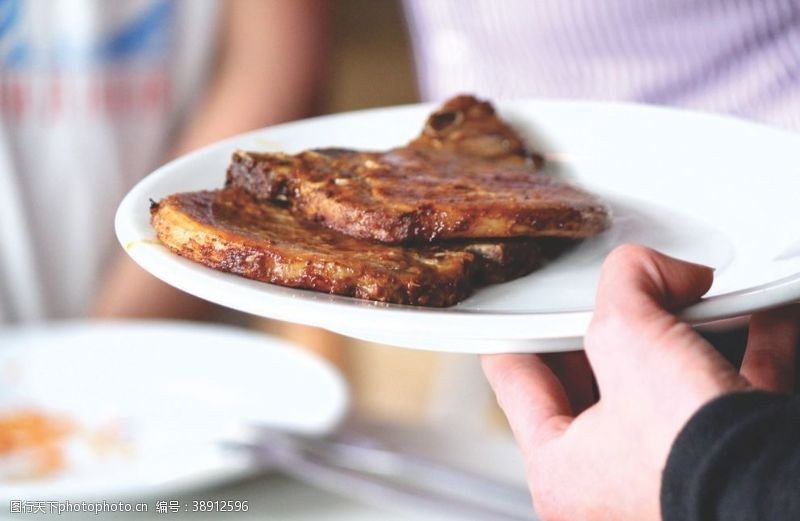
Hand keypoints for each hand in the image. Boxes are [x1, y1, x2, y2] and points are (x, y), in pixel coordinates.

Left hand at [482, 245, 799, 520]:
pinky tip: (761, 317)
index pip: (516, 383)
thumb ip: (624, 286)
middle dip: (608, 330)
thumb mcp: (629, 339)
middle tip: (613, 297)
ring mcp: (671, 477)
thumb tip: (647, 269)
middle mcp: (612, 485)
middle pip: (593, 381)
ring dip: (682, 335)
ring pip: (666, 387)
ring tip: (684, 295)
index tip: (514, 314)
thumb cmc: (691, 455)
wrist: (781, 494)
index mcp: (562, 471)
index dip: (515, 334)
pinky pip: (733, 393)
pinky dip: (749, 352)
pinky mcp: (730, 465)